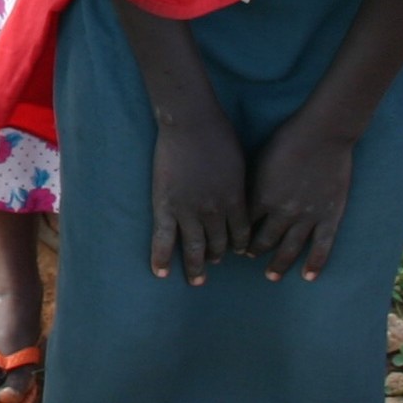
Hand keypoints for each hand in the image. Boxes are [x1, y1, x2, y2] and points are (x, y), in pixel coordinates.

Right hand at [150, 108, 246, 284]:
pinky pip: (163, 238)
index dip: (240, 245)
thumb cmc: (218, 135)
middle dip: (219, 255)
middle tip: (216, 262)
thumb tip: (240, 198)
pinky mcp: (165, 206)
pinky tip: (161, 274)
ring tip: (197, 280)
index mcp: (236, 201)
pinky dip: (161, 258)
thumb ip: (239, 186)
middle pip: (219, 243)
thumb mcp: (240, 164)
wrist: (191, 123)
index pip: (241, 233)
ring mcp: (188, 211)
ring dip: (196, 266)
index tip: (239, 251)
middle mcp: (215, 212)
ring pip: (194, 248)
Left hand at [246, 122, 355, 281]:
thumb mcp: (259, 160)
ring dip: (278, 265)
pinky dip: (315, 264)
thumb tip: (240, 202)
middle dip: (254, 251)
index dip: (237, 237)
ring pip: (290, 249)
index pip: (244, 226)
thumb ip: (252, 185)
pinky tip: (308, 277)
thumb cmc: (288, 139)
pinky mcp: (330, 217)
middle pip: (265, 241)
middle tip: (249, 258)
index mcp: (261, 198)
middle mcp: (282, 213)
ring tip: (271, 276)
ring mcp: (308, 217)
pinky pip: (322, 247)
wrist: (323, 133)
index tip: (232, 244)